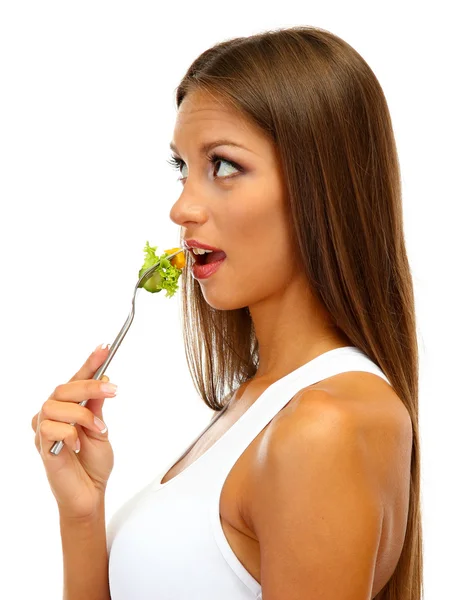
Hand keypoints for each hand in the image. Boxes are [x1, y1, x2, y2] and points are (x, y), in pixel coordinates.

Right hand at [31, 345, 117, 519]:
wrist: (90, 495)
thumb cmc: (92, 465)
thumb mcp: (101, 430)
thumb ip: (97, 407)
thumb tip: (104, 379)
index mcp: (67, 409)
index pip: (75, 380)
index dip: (90, 363)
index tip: (105, 347)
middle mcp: (51, 416)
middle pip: (63, 388)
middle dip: (90, 386)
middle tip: (114, 390)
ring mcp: (44, 431)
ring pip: (56, 405)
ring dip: (83, 415)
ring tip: (99, 430)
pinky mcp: (42, 447)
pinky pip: (51, 429)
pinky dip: (71, 434)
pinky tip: (77, 447)